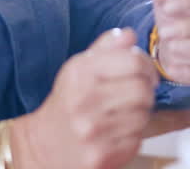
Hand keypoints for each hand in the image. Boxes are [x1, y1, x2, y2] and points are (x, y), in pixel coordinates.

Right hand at [12, 28, 157, 168]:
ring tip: (127, 112)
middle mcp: (84, 102)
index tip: (146, 73)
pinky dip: (134, 134)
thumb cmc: (67, 103)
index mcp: (80, 74)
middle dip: (147, 90)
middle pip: (142, 89)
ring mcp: (92, 131)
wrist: (43, 145)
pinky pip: (136, 139)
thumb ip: (106, 48)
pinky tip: (119, 131)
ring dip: (141, 113)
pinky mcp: (101, 156)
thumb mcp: (79, 68)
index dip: (147, 66)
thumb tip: (129, 34)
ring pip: (143, 115)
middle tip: (141, 93)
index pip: (133, 61)